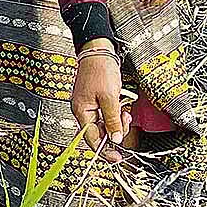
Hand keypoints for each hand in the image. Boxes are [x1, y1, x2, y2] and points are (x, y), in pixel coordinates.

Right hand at [71, 40, 129, 162]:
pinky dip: (116, 112)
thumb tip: (116, 139)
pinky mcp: (96, 98)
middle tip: (125, 121)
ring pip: (105, 122)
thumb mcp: (109, 97)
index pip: (91, 139)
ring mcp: (90, 104)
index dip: (104, 150)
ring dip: (117, 120)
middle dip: (115, 130)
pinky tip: (121, 104)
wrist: (98, 49)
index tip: (116, 157)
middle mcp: (83, 110)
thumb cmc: (100, 69)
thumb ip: (112, 120)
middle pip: (99, 131)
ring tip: (124, 110)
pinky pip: (107, 113)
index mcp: (81, 111)